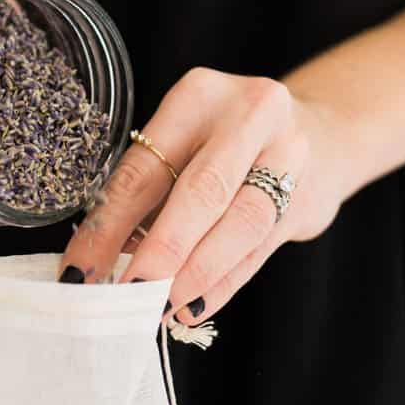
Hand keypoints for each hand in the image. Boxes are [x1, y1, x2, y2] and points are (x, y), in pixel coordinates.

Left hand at [57, 68, 354, 323]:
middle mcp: (250, 115)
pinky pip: (261, 248)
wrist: (323, 133)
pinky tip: (194, 308)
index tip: (81, 271)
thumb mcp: (187, 143)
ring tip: (162, 308)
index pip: (147, 166)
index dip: (111, 223)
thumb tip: (98, 262)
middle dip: (162, 248)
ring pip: (241, 222)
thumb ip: (150, 194)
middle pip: (203, 190)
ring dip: (197, 273)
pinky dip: (224, 283)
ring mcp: (289, 154)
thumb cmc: (229, 143)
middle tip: (129, 293)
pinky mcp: (308, 197)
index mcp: (200, 95)